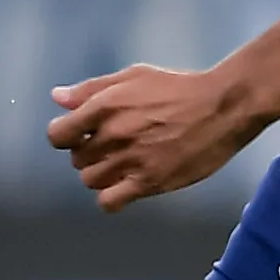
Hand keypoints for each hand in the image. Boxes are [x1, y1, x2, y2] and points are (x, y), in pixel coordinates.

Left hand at [45, 61, 270, 210]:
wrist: (222, 107)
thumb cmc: (178, 89)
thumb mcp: (133, 77)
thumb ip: (91, 89)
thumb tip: (57, 98)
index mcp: (105, 106)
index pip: (58, 135)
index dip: (65, 137)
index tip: (80, 136)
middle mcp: (113, 135)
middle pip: (76, 159)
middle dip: (88, 154)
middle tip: (112, 148)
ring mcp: (131, 160)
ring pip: (90, 181)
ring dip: (100, 175)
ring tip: (121, 165)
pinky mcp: (150, 182)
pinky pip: (109, 202)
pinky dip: (111, 199)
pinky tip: (125, 187)